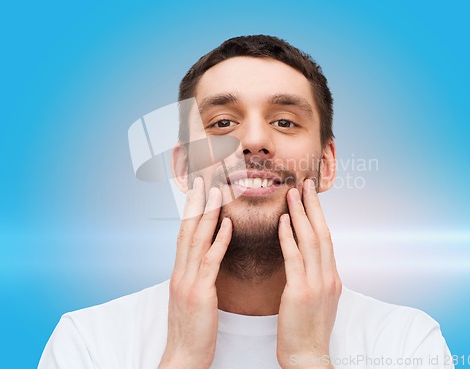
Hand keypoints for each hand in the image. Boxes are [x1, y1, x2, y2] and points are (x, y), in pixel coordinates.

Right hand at [159, 177, 231, 368]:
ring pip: (197, 239)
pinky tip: (228, 223)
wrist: (183, 357)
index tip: (198, 192)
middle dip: (196, 203)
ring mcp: (188, 281)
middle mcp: (180, 272)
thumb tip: (204, 260)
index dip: (191, 212)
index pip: (184, 234)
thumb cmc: (192, 330)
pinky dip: (219, 239)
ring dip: (208, 213)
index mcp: (179, 273)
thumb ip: (196, 276)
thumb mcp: (190, 298)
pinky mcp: (200, 293)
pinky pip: (211, 261)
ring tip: (216, 191)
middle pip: (187, 230)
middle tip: (203, 180)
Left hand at [276, 178, 340, 368]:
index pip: (326, 238)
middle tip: (305, 183)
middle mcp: (329, 276)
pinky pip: (294, 258)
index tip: (311, 196)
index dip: (318, 215)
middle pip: (322, 232)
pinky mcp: (300, 292)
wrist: (308, 357)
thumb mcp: (318, 299)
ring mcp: (317, 284)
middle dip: (313, 206)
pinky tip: (282, 221)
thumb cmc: (307, 329)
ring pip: (311, 240)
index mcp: (332, 277)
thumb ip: (315, 276)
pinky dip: (289, 236)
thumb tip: (310, 258)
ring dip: (301, 214)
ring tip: (293, 192)